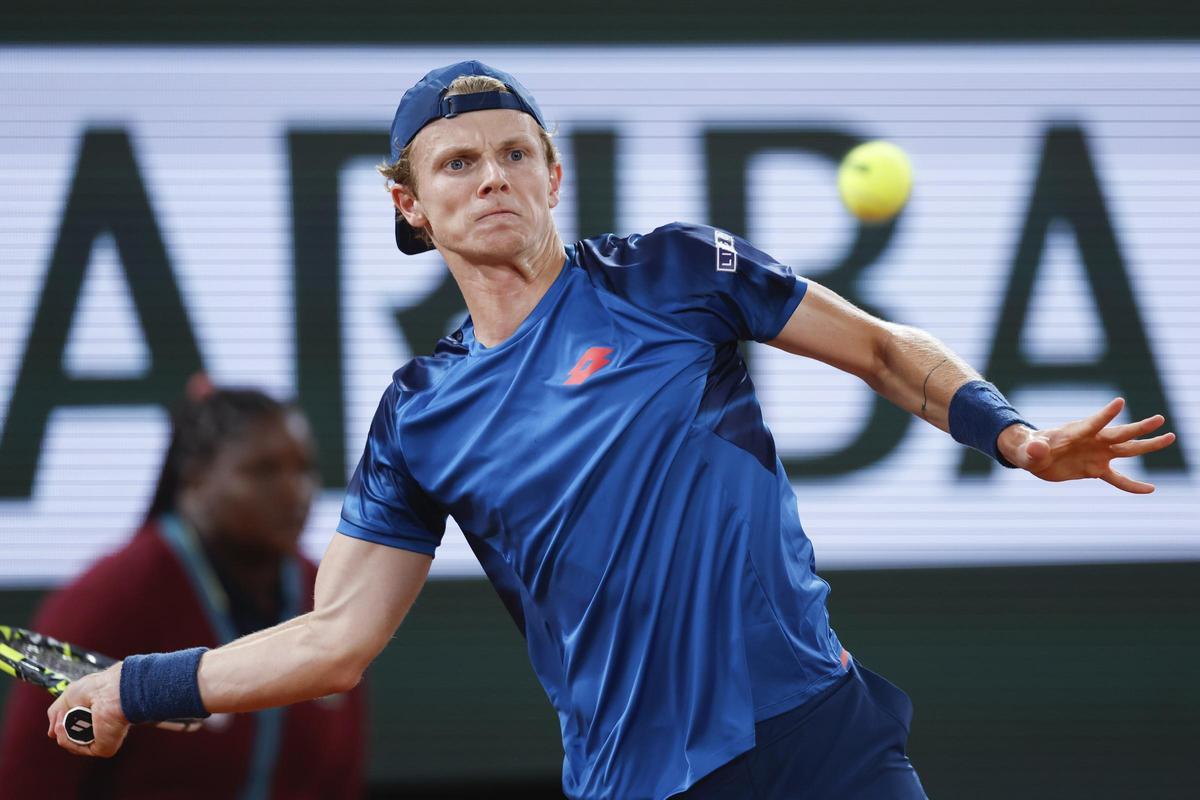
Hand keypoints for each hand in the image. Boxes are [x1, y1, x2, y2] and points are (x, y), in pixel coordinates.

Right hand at [47, 663, 129, 756]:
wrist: (109, 691)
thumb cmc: (95, 688)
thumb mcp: (68, 697)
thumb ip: (56, 714)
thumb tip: (51, 733)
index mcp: (100, 717)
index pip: (77, 728)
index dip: (64, 725)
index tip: (58, 718)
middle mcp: (103, 729)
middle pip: (73, 738)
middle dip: (61, 728)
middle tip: (60, 716)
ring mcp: (104, 739)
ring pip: (72, 745)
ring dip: (61, 733)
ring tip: (61, 720)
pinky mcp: (104, 748)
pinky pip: (78, 749)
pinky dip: (66, 739)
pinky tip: (62, 726)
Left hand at [998, 397, 1175, 492]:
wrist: (1034, 455)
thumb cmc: (1029, 449)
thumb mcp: (1028, 452)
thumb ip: (1034, 451)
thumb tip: (1037, 449)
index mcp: (1076, 432)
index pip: (1094, 423)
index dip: (1106, 414)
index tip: (1120, 402)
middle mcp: (1092, 440)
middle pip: (1120, 434)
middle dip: (1139, 428)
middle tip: (1160, 419)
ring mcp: (1097, 454)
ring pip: (1127, 449)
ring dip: (1148, 444)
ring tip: (1170, 436)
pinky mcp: (1096, 469)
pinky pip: (1118, 479)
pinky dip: (1132, 485)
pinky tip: (1150, 489)